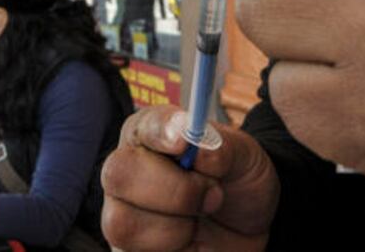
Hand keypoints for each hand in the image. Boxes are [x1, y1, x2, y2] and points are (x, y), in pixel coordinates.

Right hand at [101, 105, 278, 250]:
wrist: (246, 230)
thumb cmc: (237, 184)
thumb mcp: (246, 158)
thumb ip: (224, 148)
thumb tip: (201, 148)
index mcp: (151, 134)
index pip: (144, 125)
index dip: (161, 133)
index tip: (185, 142)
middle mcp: (127, 170)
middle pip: (118, 174)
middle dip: (173, 189)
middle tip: (213, 194)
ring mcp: (121, 213)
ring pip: (122, 224)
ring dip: (175, 228)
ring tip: (201, 221)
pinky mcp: (126, 251)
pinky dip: (175, 251)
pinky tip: (191, 243)